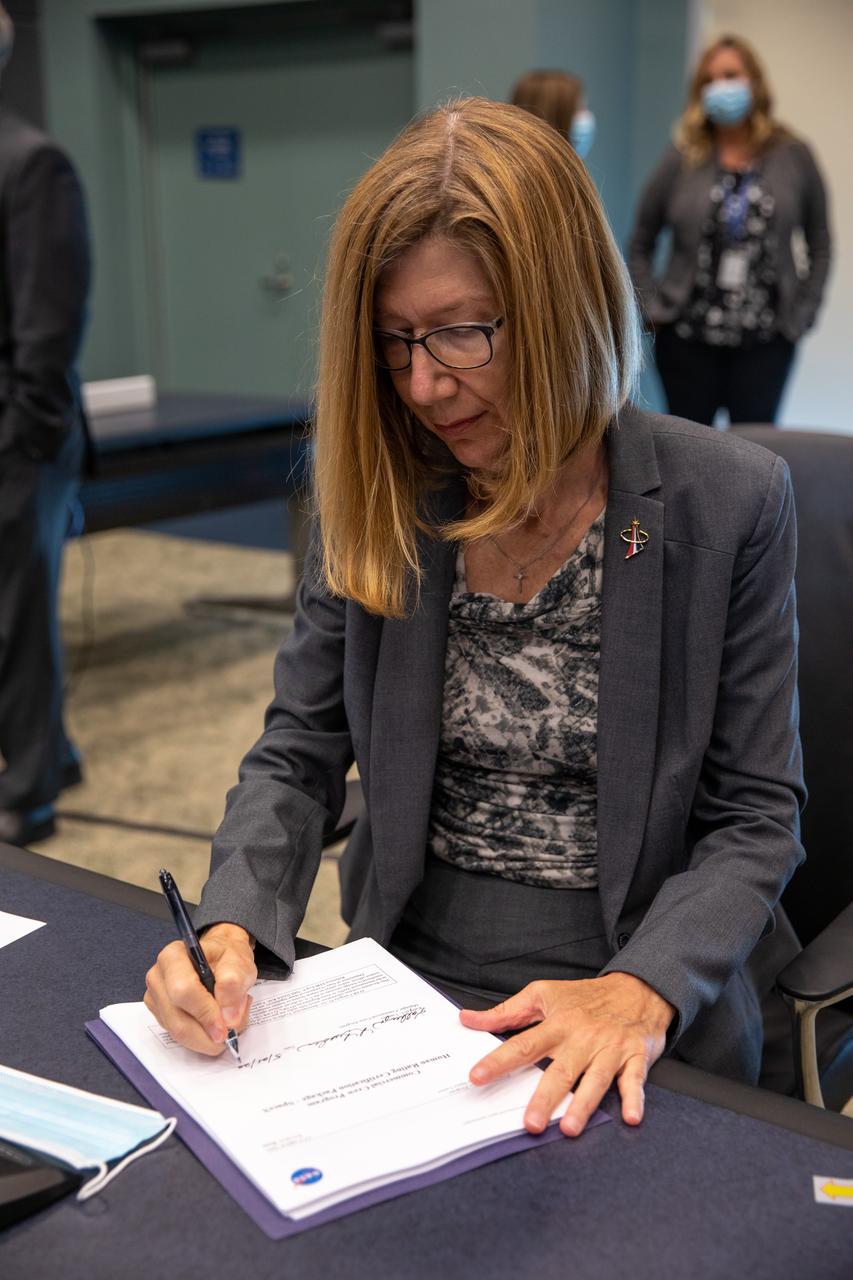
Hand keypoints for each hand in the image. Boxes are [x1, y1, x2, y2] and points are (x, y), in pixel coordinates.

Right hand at [144, 923, 256, 1055]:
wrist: (220, 959)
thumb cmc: (226, 958)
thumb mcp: (240, 962)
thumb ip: (235, 986)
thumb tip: (228, 1018)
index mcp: (174, 956)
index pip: (183, 991)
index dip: (205, 1013)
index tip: (225, 1027)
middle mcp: (159, 976)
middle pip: (177, 1018)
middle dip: (206, 1033)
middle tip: (230, 1032)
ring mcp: (156, 997)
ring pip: (177, 1032)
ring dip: (205, 1037)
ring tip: (226, 1021)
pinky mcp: (159, 1013)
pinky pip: (178, 1036)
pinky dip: (200, 1037)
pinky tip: (213, 1023)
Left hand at [460, 973, 673, 1136]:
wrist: (637, 988)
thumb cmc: (586, 997)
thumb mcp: (543, 994)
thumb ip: (506, 1012)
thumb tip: (467, 1019)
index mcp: (558, 1024)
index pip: (523, 1045)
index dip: (499, 1062)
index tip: (477, 1078)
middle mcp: (582, 1038)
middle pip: (561, 1070)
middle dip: (545, 1097)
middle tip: (530, 1123)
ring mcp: (610, 1048)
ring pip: (595, 1079)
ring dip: (584, 1103)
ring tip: (570, 1128)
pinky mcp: (635, 1057)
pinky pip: (634, 1080)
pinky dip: (635, 1098)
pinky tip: (631, 1117)